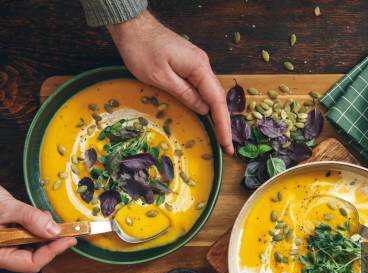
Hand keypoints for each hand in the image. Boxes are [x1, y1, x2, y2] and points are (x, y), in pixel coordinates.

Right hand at [0, 186, 75, 272]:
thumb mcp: (4, 208)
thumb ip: (29, 218)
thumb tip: (54, 230)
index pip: (30, 263)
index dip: (52, 253)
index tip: (69, 239)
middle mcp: (1, 252)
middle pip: (32, 257)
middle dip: (51, 244)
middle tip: (68, 230)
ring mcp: (3, 244)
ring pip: (30, 247)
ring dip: (44, 235)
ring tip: (50, 220)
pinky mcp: (6, 235)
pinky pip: (24, 237)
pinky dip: (36, 228)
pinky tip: (39, 218)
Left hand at [107, 10, 232, 154]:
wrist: (132, 25)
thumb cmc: (141, 49)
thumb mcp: (161, 77)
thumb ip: (184, 94)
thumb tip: (203, 110)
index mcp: (199, 68)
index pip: (217, 101)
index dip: (223, 125)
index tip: (228, 145)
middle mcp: (203, 65)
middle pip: (218, 98)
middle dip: (223, 123)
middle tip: (226, 146)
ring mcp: (196, 64)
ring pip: (210, 93)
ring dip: (215, 115)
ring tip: (219, 135)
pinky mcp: (188, 64)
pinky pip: (201, 87)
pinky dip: (205, 104)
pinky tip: (205, 116)